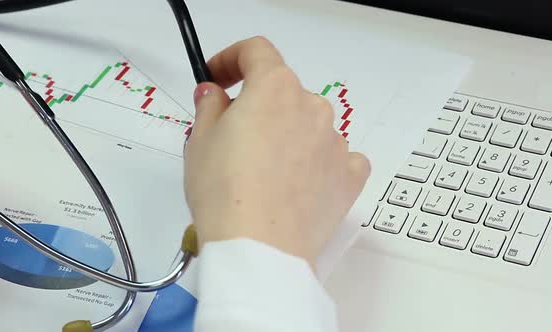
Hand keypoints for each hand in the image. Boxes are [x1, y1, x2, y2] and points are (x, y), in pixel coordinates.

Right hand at [184, 37, 369, 267]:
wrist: (259, 248)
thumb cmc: (224, 192)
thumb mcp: (201, 141)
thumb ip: (210, 106)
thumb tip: (215, 94)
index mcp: (275, 88)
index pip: (257, 51)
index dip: (231, 59)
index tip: (218, 78)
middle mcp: (312, 107)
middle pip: (283, 93)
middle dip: (258, 107)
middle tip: (233, 138)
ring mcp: (336, 142)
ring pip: (309, 125)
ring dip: (288, 135)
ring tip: (264, 172)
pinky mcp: (349, 175)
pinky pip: (336, 157)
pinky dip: (318, 162)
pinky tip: (300, 183)